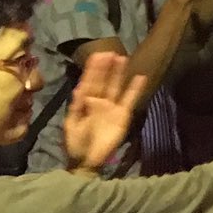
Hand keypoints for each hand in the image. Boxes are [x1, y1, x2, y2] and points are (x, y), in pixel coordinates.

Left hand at [63, 51, 146, 171]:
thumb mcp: (72, 125)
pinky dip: (135, 89)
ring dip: (119, 73)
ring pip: (116, 86)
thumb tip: (81, 90)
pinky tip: (139, 77)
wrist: (87, 161)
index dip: (93, 70)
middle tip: (109, 51)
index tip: (96, 56)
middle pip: (103, 81)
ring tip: (122, 58)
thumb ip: (78, 108)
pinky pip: (129, 99)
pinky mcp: (123, 115)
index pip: (89, 83)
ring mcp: (112, 107)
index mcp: (84, 103)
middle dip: (105, 67)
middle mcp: (99, 102)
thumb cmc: (76, 143)